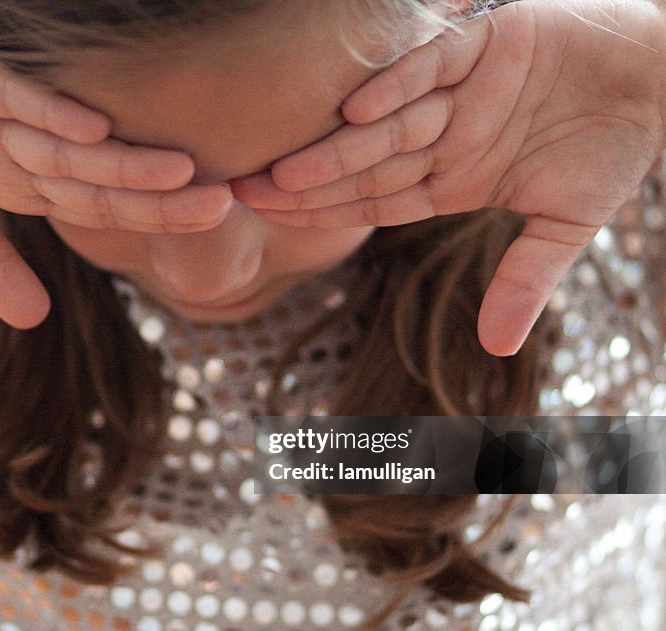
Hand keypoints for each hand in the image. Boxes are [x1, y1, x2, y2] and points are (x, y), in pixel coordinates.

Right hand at [0, 0, 231, 327]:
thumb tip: (34, 321)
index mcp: (29, 179)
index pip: (102, 205)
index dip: (155, 218)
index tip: (211, 227)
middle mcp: (25, 147)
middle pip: (101, 178)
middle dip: (161, 196)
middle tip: (228, 201)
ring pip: (68, 144)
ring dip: (121, 160)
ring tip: (181, 173)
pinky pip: (13, 97)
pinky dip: (49, 113)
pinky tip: (93, 127)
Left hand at [233, 0, 665, 355]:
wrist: (656, 80)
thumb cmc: (610, 150)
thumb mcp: (566, 226)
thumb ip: (525, 280)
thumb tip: (497, 349)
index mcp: (449, 180)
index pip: (373, 203)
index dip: (325, 216)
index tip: (275, 229)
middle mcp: (442, 137)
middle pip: (364, 167)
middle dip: (307, 185)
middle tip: (245, 197)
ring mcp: (459, 92)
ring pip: (387, 125)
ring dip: (336, 148)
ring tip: (284, 171)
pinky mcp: (483, 42)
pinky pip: (433, 65)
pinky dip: (400, 84)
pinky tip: (356, 110)